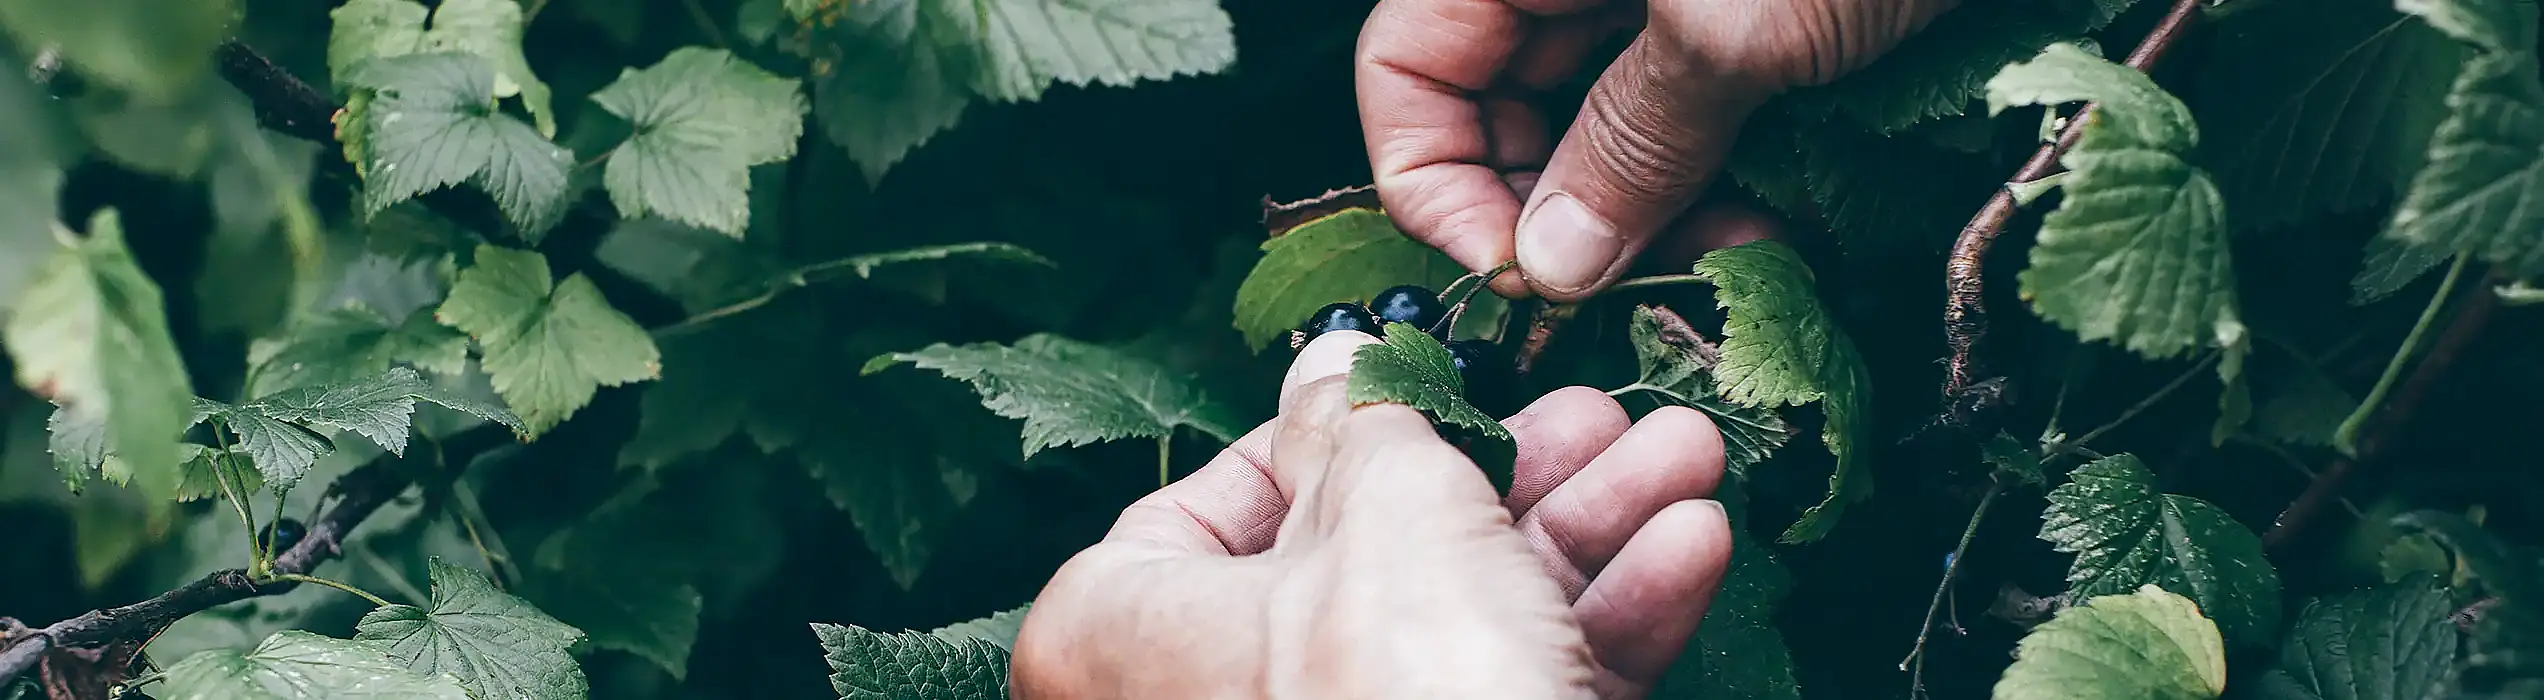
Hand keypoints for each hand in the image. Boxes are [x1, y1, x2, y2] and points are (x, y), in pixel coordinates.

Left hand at [1010, 330, 1733, 698]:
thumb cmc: (1398, 692)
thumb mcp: (1388, 505)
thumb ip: (1368, 421)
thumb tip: (1342, 366)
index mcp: (1123, 633)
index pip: (1205, 509)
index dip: (1322, 435)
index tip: (1413, 390)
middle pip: (1369, 553)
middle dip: (1512, 468)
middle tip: (1596, 411)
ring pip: (1463, 619)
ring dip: (1588, 528)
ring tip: (1683, 456)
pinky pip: (1515, 687)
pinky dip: (1602, 623)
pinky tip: (1689, 545)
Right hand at [1357, 0, 1956, 300]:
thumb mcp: (1734, 22)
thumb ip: (1629, 141)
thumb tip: (1550, 261)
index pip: (1403, 70)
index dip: (1435, 182)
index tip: (1521, 275)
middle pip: (1500, 103)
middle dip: (1561, 209)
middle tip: (1643, 283)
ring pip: (1604, 116)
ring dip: (1656, 206)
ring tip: (1741, 253)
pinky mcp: (1750, 5)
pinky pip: (1694, 103)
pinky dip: (1724, 169)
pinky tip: (1784, 215)